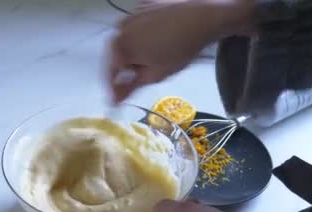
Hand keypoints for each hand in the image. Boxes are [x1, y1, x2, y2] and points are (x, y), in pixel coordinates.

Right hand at [108, 0, 254, 102]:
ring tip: (154, 58)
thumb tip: (114, 100)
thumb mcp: (154, 75)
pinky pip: (137, 27)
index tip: (118, 102)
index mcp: (119, 47)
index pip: (109, 73)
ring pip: (127, 40)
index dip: (114, 89)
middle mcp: (119, 28)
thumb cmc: (179, 50)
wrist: (202, 17)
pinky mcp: (143, 6)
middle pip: (116, 55)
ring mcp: (131, 15)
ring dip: (135, 52)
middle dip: (126, 69)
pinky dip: (143, 36)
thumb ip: (130, 87)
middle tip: (141, 78)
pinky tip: (160, 41)